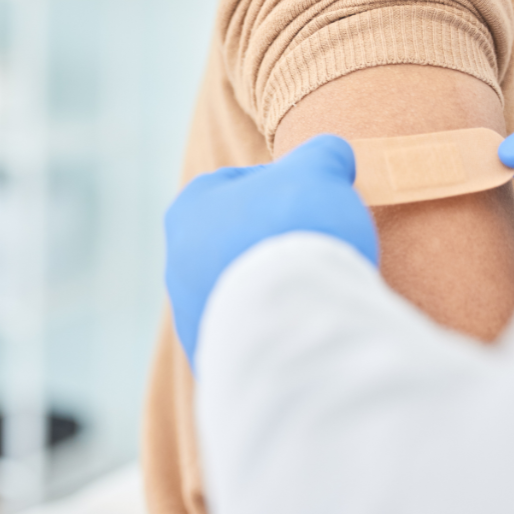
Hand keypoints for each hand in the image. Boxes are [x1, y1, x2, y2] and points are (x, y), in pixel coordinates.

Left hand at [165, 135, 377, 367]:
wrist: (290, 317)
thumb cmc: (296, 229)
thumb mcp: (319, 171)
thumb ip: (323, 155)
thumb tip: (333, 156)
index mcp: (191, 209)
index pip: (240, 183)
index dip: (285, 185)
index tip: (315, 198)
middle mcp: (179, 262)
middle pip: (239, 240)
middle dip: (277, 239)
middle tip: (319, 245)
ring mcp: (194, 315)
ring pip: (245, 291)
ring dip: (278, 288)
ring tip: (319, 289)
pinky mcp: (216, 358)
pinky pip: (253, 335)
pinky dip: (279, 328)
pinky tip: (309, 325)